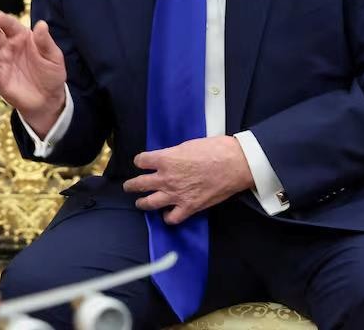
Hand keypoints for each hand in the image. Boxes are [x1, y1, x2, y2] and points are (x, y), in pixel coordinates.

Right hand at [0, 11, 66, 136]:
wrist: (50, 99)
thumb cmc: (51, 74)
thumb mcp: (53, 56)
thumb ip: (45, 42)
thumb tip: (41, 24)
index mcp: (21, 38)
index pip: (10, 26)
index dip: (3, 20)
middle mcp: (8, 48)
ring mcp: (3, 64)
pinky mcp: (0, 80)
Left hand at [123, 135, 253, 224]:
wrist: (235, 164)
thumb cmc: (214, 149)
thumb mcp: (187, 145)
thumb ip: (173, 154)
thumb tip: (168, 158)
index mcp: (165, 159)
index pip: (141, 161)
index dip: (140, 161)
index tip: (142, 162)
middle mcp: (165, 178)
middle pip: (138, 184)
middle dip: (131, 185)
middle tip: (128, 186)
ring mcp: (176, 195)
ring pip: (149, 203)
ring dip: (142, 203)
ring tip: (140, 202)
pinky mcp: (189, 207)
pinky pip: (171, 218)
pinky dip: (168, 217)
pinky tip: (167, 214)